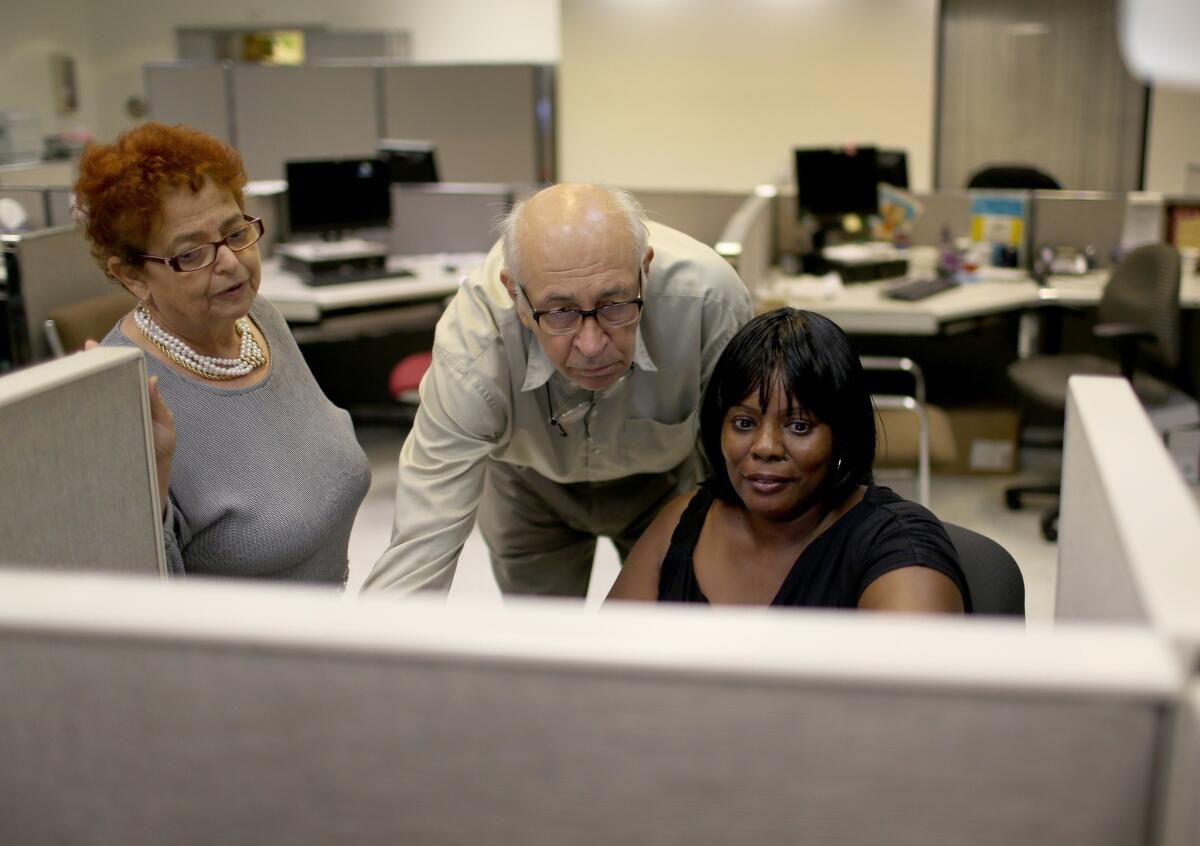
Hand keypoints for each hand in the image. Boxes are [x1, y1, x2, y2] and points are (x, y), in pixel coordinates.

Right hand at [85, 340, 175, 514]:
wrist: (152, 488)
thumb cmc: (159, 456)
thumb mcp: (164, 428)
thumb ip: (156, 405)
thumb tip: (151, 378)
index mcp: (132, 405)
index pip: (117, 379)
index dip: (104, 362)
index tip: (90, 347)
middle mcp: (116, 413)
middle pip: (99, 387)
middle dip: (87, 370)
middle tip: (77, 355)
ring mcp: (104, 427)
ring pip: (88, 404)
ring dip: (79, 389)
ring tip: (72, 371)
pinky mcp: (95, 443)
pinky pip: (84, 425)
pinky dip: (76, 414)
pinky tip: (67, 402)